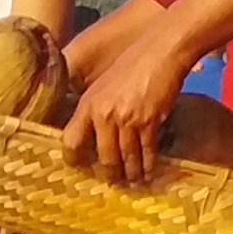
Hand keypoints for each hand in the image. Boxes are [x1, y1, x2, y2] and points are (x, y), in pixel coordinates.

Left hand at [62, 22, 194, 187]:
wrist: (160, 51)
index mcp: (88, 104)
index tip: (80, 167)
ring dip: (130, 173)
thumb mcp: (103, 85)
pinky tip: (148, 172)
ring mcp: (127, 119)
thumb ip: (94, 108)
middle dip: (109, 174)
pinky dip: (148, 164)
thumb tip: (91, 134)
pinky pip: (147, 150)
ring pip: (126, 157)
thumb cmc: (132, 65)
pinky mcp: (149, 121)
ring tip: (131, 182)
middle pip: (104, 156)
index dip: (74, 158)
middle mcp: (104, 114)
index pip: (72, 140)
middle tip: (113, 182)